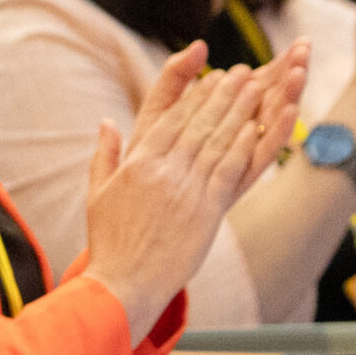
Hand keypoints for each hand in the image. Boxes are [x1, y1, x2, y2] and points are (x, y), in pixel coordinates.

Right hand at [81, 42, 297, 337]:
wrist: (124, 282)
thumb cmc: (109, 242)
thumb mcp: (98, 193)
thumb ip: (104, 155)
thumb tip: (106, 122)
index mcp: (138, 163)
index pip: (172, 119)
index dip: (195, 96)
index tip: (212, 77)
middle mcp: (164, 171)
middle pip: (200, 123)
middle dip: (224, 94)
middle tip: (243, 72)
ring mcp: (188, 189)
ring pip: (219, 141)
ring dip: (240, 112)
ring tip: (257, 88)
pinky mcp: (207, 210)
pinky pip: (231, 170)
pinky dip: (245, 146)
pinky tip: (258, 128)